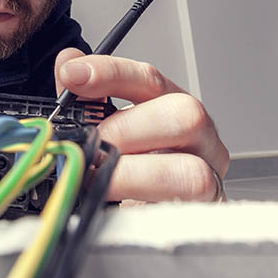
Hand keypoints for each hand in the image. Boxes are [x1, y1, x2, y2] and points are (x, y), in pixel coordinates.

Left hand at [54, 48, 228, 202]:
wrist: (156, 213)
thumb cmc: (134, 166)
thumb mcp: (106, 127)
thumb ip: (86, 98)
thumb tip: (67, 63)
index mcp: (171, 106)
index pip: (149, 78)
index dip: (109, 73)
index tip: (73, 75)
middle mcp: (199, 136)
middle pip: (185, 115)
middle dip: (126, 130)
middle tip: (92, 146)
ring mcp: (210, 175)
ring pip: (192, 170)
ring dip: (133, 174)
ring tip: (99, 178)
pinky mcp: (208, 211)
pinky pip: (186, 214)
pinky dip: (147, 205)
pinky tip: (120, 203)